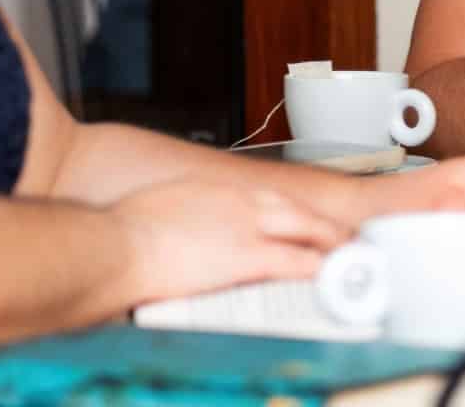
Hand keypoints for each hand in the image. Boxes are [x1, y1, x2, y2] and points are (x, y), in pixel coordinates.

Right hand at [111, 177, 348, 305]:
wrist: (119, 243)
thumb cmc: (127, 229)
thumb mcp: (166, 205)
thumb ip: (188, 212)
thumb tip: (188, 226)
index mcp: (222, 190)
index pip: (273, 198)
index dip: (295, 212)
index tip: (305, 221)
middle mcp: (243, 201)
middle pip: (299, 210)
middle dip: (324, 225)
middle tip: (343, 236)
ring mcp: (250, 227)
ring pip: (308, 231)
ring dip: (330, 243)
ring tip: (346, 254)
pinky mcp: (249, 257)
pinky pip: (296, 262)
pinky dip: (317, 268)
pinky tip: (330, 275)